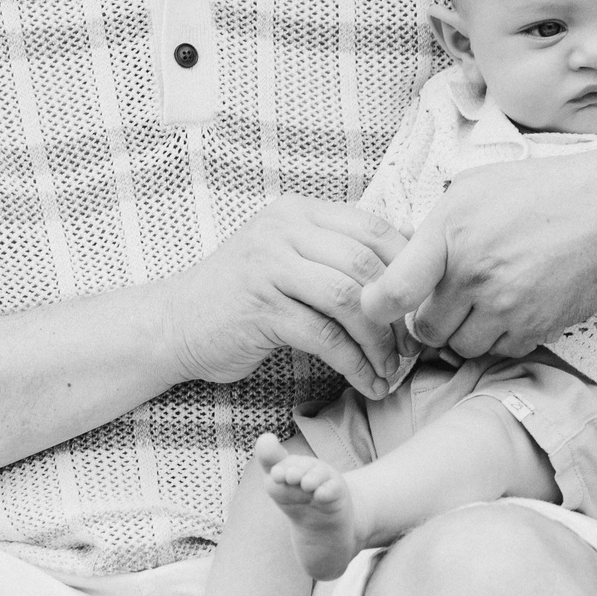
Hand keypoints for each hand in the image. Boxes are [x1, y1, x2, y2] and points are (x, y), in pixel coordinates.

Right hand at [160, 197, 407, 393]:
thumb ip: (337, 250)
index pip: (372, 227)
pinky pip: (324, 337)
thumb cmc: (242, 294)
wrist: (174, 324)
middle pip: (365, 263)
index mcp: (298, 212)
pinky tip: (367, 382)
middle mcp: (283, 230)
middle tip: (410, 345)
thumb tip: (411, 249)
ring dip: (379, 341)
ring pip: (349, 300)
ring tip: (389, 368)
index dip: (408, 267)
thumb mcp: (289, 257)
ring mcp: (268, 266)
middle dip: (397, 310)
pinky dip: (354, 364)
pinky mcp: (260, 308)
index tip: (422, 306)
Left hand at [357, 152, 596, 358]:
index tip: (377, 309)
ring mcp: (505, 304)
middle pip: (426, 329)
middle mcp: (473, 273)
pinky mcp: (535, 326)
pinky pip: (500, 352)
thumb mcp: (475, 188)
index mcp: (449, 232)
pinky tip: (515, 308)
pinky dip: (502, 339)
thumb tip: (399, 258)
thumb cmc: (540, 193)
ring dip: (467, 333)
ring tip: (486, 301)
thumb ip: (435, 226)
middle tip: (451, 299)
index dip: (376, 308)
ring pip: (462, 347)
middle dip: (433, 319)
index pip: (392, 290)